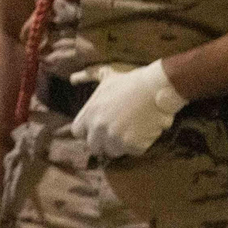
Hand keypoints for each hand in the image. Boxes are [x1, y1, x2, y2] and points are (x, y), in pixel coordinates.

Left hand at [69, 61, 186, 157]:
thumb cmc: (130, 81)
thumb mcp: (105, 76)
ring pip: (114, 151)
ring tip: (133, 128)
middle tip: (119, 131)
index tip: (99, 127)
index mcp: (89, 113)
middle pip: (95, 147)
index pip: (78, 132)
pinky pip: (133, 151)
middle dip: (105, 142)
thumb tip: (72, 79)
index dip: (88, 131)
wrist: (155, 88)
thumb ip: (87, 77)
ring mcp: (114, 138)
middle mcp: (98, 128)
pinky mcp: (132, 145)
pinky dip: (140, 144)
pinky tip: (144, 129)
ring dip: (122, 144)